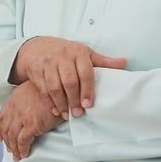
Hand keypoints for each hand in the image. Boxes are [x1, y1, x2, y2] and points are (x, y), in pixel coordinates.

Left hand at [0, 81, 63, 159]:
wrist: (59, 88)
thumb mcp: (33, 90)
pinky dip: (22, 149)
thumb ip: (26, 99)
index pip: (2, 117)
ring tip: (17, 155)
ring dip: (14, 148)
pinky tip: (24, 154)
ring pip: (12, 136)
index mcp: (14, 99)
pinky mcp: (32, 124)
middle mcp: (15, 108)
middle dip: (7, 141)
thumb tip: (27, 109)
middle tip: (10, 149)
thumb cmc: (50, 89)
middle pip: (6, 129)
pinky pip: (23, 141)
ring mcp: (22, 117)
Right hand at [10, 37, 126, 118]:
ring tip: (67, 114)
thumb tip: (124, 63)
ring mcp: (47, 64)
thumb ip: (103, 61)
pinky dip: (49, 102)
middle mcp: (62, 57)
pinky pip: (43, 89)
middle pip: (69, 81)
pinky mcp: (36, 72)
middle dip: (74, 99)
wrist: (36, 47)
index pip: (85, 72)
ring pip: (54, 87)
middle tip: (78, 113)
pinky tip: (56, 110)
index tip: (89, 104)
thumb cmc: (65, 52)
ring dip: (61, 103)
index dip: (87, 89)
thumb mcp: (84, 52)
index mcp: (78, 52)